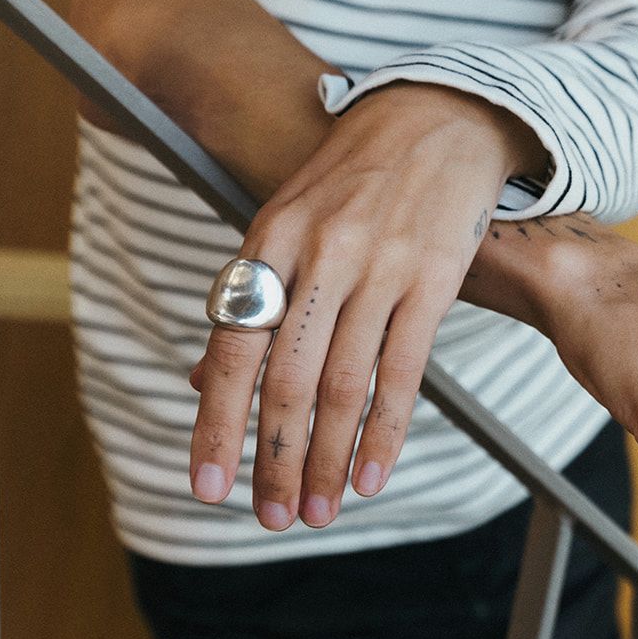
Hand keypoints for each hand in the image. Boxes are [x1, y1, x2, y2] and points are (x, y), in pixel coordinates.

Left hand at [188, 83, 544, 528]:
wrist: (438, 120)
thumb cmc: (353, 182)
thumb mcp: (284, 225)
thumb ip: (249, 300)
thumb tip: (199, 382)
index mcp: (269, 242)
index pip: (232, 350)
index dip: (216, 424)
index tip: (208, 488)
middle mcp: (319, 256)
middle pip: (287, 381)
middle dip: (276, 460)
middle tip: (272, 518)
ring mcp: (379, 268)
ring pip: (344, 386)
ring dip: (329, 460)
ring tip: (320, 510)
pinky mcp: (432, 280)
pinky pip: (404, 373)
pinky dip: (385, 433)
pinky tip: (372, 475)